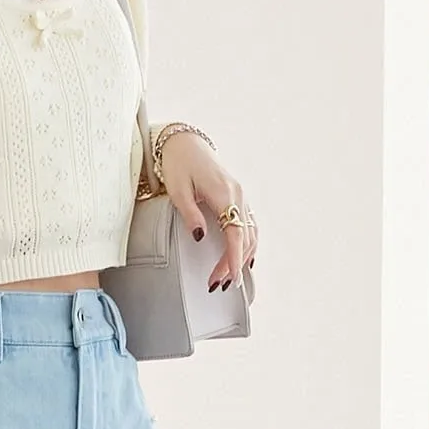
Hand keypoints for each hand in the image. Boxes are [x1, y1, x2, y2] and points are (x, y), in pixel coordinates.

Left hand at [158, 132, 258, 291]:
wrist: (185, 143)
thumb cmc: (178, 165)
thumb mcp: (178, 190)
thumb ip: (189, 214)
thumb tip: (199, 237)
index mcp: (224, 193)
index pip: (235, 233)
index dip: (233, 258)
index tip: (231, 278)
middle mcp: (238, 195)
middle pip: (243, 237)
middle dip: (232, 264)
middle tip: (217, 284)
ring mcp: (241, 196)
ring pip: (250, 233)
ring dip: (241, 257)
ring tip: (227, 278)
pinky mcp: (238, 197)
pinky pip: (249, 225)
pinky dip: (247, 244)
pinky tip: (243, 259)